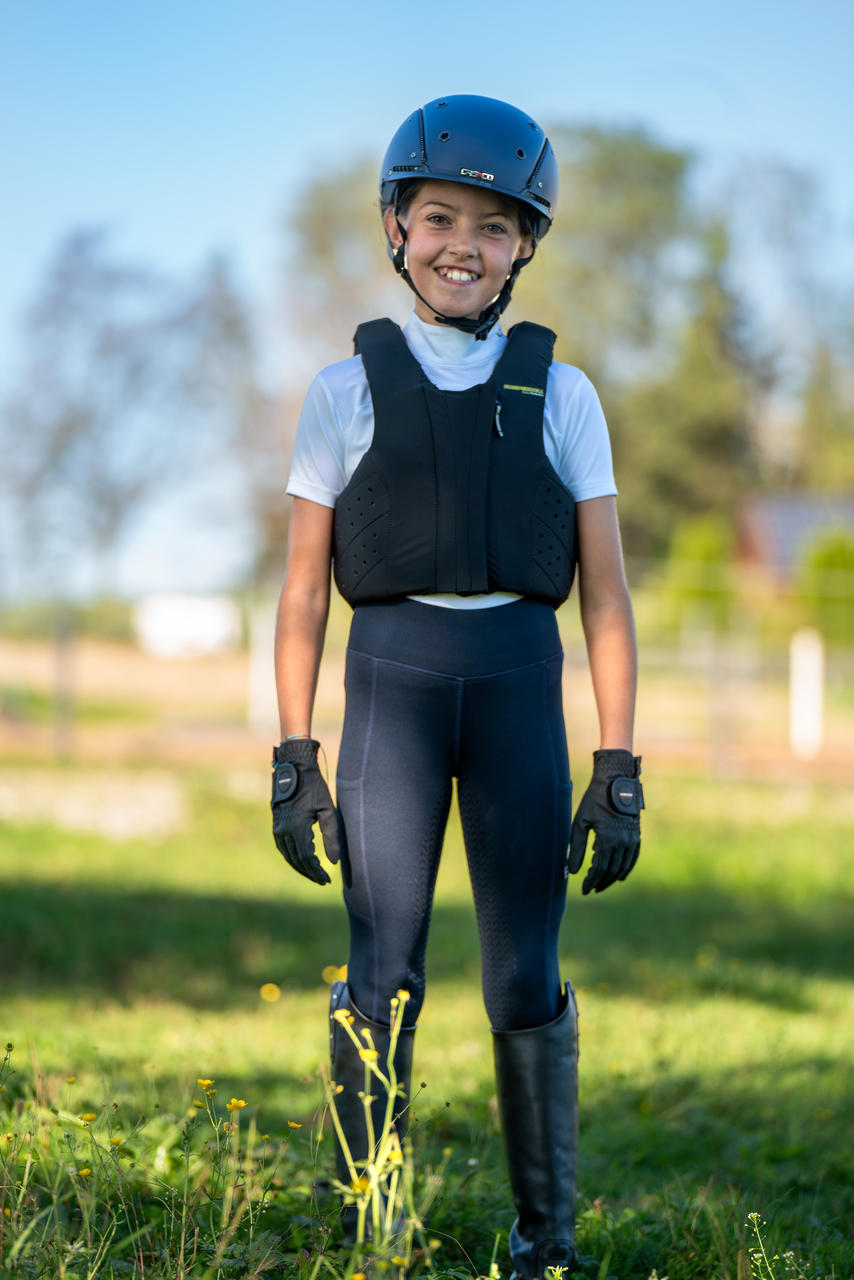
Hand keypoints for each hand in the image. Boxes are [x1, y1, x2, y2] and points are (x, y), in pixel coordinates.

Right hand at [271, 738, 343, 884]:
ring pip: (288, 856)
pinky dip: (292, 858)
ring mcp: (278, 829)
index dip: (317, 872)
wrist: (293, 769)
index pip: (307, 858)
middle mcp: (284, 831)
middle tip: (322, 881)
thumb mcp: (328, 810)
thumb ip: (332, 836)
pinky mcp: (276, 825)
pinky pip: (283, 848)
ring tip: (313, 874)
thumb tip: (334, 861)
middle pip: (297, 860)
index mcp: (297, 828)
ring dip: (300, 867)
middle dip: (310, 873)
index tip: (327, 880)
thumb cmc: (314, 787)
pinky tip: (301, 861)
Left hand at [568, 750, 643, 894]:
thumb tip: (572, 871)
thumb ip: (575, 847)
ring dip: (611, 878)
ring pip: (622, 867)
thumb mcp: (580, 822)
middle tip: (590, 889)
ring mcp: (632, 840)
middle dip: (600, 882)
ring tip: (601, 885)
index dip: (590, 881)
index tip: (584, 889)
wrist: (616, 783)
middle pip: (611, 871)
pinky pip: (633, 859)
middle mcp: (622, 842)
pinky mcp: (637, 836)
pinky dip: (626, 869)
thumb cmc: (594, 800)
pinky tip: (619, 876)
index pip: (598, 868)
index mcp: (607, 839)